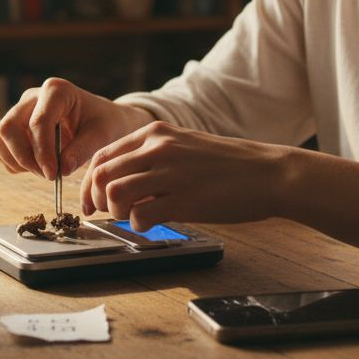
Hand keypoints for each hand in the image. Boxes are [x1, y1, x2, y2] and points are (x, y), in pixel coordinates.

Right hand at [0, 77, 153, 180]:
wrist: (102, 121)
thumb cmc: (105, 123)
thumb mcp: (102, 135)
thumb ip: (83, 150)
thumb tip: (62, 169)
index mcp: (56, 90)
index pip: (38, 122)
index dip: (42, 151)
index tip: (53, 174)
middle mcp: (32, 97)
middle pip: (8, 127)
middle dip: (24, 157)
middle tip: (48, 175)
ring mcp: (20, 111)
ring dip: (17, 161)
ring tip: (45, 171)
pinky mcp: (15, 127)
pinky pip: (1, 149)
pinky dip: (15, 163)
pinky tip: (38, 167)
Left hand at [79, 120, 288, 231]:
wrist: (268, 173)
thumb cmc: (229, 165)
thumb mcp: (185, 145)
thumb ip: (153, 155)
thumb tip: (122, 178)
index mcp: (156, 133)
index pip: (103, 154)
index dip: (90, 182)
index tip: (92, 200)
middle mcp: (158, 148)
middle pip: (101, 174)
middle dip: (97, 199)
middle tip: (108, 214)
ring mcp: (170, 173)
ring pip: (114, 193)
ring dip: (115, 212)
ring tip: (131, 218)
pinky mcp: (183, 200)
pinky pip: (140, 216)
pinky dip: (138, 225)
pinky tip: (152, 224)